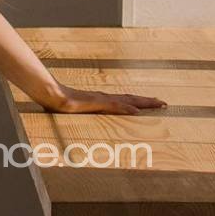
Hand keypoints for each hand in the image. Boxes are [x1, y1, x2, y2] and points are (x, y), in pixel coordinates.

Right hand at [40, 83, 166, 114]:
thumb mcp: (74, 112)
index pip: (124, 101)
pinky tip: (136, 111)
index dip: (139, 103)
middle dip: (147, 102)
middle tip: (165, 103)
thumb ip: (80, 115)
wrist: (49, 94)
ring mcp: (100, 100)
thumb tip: (81, 121)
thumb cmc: (60, 103)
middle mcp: (104, 98)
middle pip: (130, 99)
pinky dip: (126, 108)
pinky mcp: (95, 103)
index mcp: (101, 101)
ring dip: (143, 103)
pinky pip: (113, 106)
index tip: (153, 104)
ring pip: (126, 100)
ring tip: (158, 105)